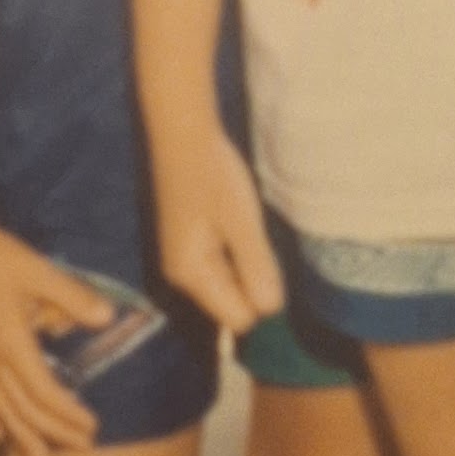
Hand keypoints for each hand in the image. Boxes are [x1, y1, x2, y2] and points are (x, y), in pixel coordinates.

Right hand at [0, 222, 106, 455]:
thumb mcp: (40, 271)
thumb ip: (74, 297)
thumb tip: (108, 318)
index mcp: (12, 344)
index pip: (44, 392)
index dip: (67, 414)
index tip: (91, 425)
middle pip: (23, 407)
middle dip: (52, 431)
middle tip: (81, 446)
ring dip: (19, 434)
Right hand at [153, 122, 284, 333]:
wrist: (184, 136)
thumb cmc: (213, 176)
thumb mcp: (242, 223)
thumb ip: (256, 268)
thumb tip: (272, 311)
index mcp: (191, 275)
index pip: (238, 319)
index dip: (260, 298)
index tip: (266, 261)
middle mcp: (183, 276)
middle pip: (232, 304)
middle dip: (252, 281)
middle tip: (254, 239)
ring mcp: (184, 261)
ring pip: (230, 284)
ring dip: (246, 264)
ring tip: (244, 228)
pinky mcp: (190, 245)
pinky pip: (222, 266)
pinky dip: (236, 252)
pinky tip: (234, 223)